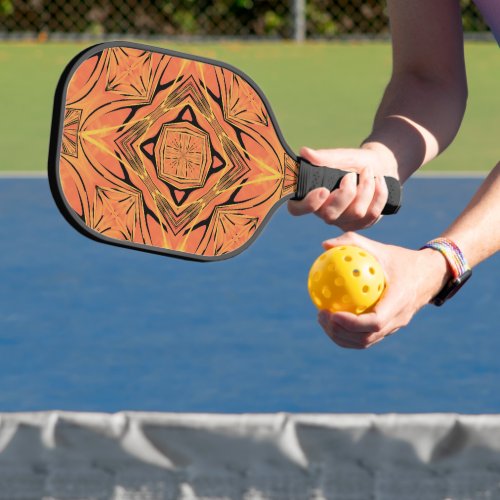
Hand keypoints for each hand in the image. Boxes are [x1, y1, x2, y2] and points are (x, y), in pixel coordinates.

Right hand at [288, 145, 397, 230]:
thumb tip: (304, 152)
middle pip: (330, 215)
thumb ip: (324, 157)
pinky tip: (379, 181)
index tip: (323, 190)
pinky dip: (379, 193)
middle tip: (351, 175)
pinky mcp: (361, 224)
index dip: (308, 204)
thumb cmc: (354, 162)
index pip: (297, 209)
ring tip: (368, 172)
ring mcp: (343, 221)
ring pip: (356, 213)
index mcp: (312, 196)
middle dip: (346, 193)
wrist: (379, 167)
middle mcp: (324, 212)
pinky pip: (372, 214)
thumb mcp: (341, 156)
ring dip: (366, 188)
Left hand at [316, 232, 450, 348]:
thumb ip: (353, 243)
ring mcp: (394, 327)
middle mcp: (398, 319)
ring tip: (323, 319)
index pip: (375, 322)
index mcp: (399, 301)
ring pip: (365, 342)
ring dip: (341, 336)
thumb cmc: (401, 260)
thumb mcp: (380, 248)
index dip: (352, 323)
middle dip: (340, 332)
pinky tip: (332, 318)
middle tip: (321, 315)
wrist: (429, 275)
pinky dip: (347, 334)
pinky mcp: (389, 329)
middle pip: (366, 338)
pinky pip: (366, 337)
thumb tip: (325, 245)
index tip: (332, 313)